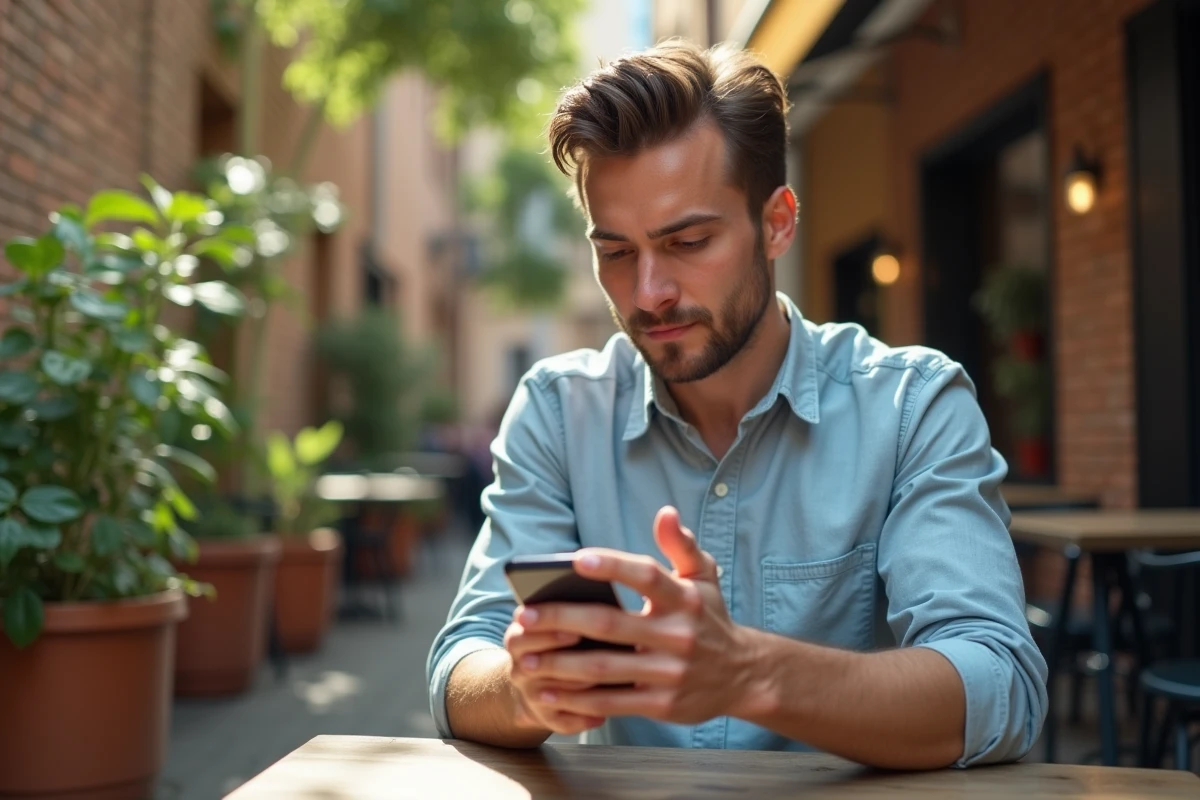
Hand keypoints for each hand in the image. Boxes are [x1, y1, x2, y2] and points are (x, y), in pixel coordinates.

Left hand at [513, 506, 756, 725]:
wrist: (744, 675)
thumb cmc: (710, 619)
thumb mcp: (704, 578)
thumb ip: (682, 545)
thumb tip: (666, 512)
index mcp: (685, 599)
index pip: (646, 576)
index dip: (612, 566)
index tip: (575, 560)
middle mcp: (678, 634)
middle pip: (610, 624)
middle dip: (563, 618)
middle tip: (526, 613)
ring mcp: (669, 672)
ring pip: (604, 668)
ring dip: (560, 662)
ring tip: (527, 654)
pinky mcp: (662, 704)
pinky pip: (612, 702)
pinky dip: (577, 699)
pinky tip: (548, 690)